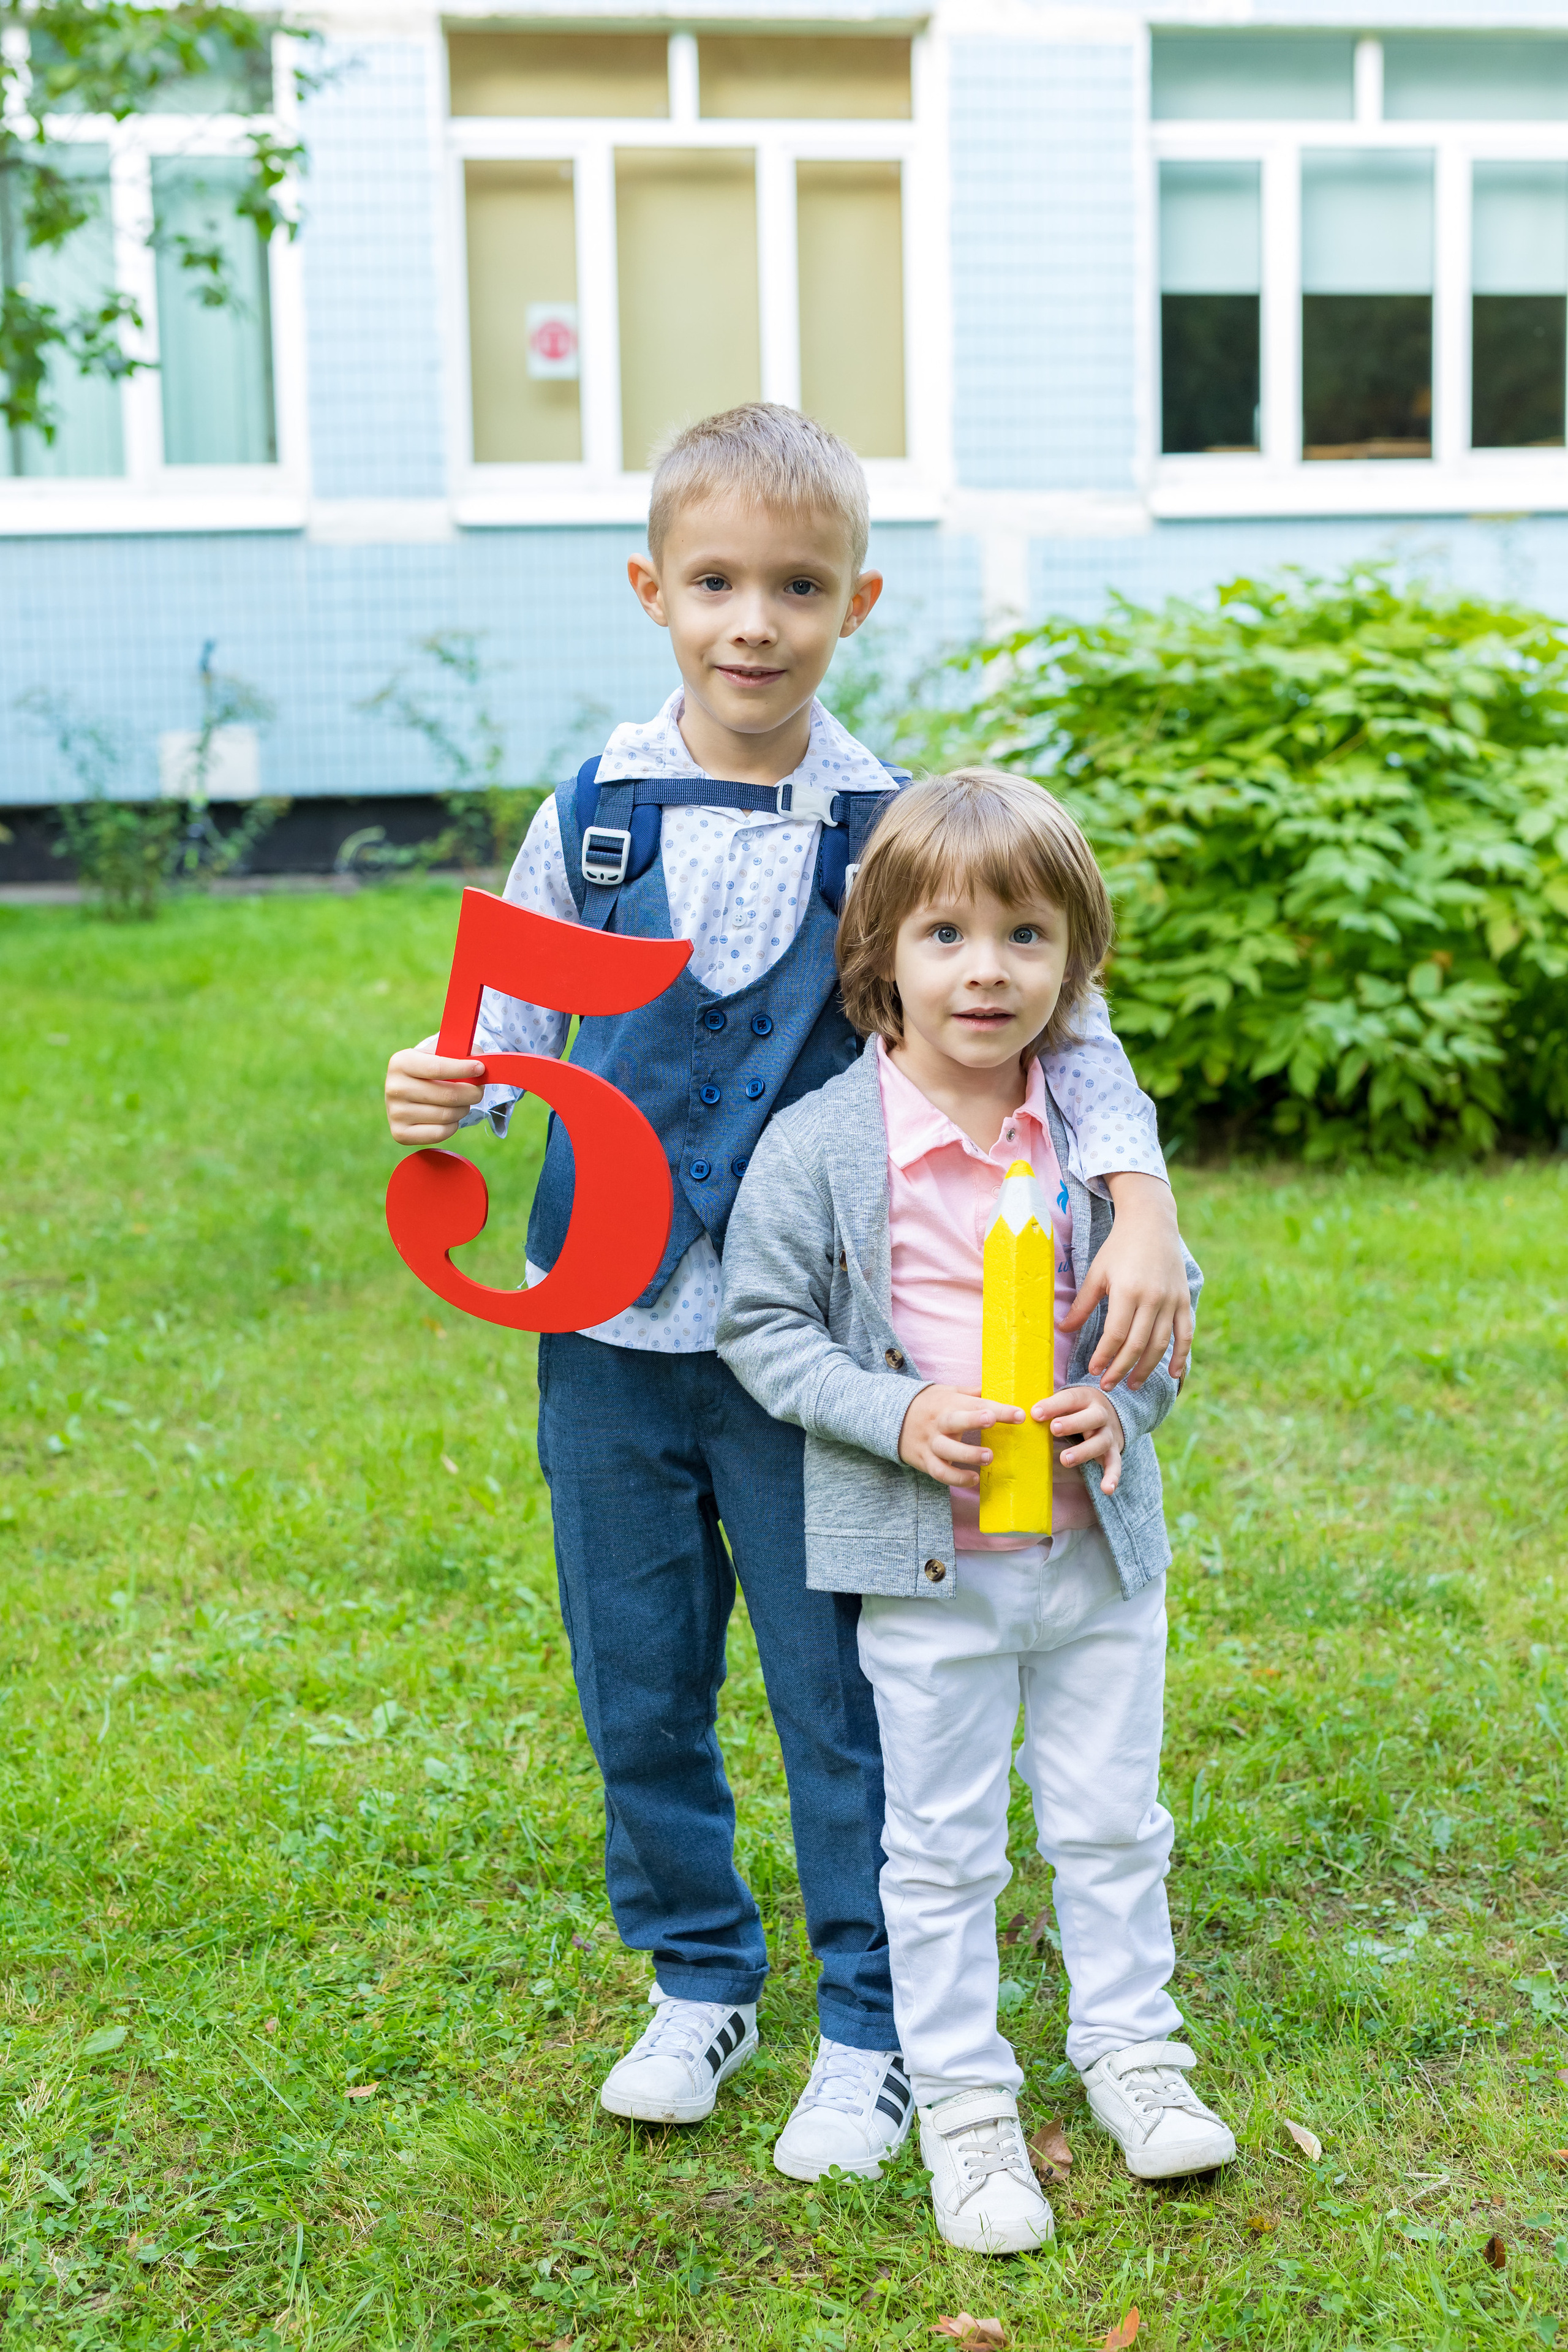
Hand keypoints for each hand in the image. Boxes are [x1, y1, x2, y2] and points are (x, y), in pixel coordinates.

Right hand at [386, 1034, 486, 1144]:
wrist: (410, 1090)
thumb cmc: (432, 1069)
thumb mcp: (443, 1053)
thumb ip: (462, 1053)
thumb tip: (481, 1064)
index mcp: (401, 1062)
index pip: (438, 1068)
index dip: (463, 1069)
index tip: (480, 1069)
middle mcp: (393, 1087)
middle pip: (447, 1095)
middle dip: (472, 1093)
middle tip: (478, 1091)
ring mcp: (395, 1112)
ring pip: (447, 1115)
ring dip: (463, 1109)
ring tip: (461, 1103)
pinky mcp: (399, 1133)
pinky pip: (440, 1133)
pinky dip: (452, 1126)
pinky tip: (449, 1117)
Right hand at [897, 1385, 1023, 1489]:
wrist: (889, 1416)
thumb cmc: (928, 1404)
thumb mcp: (947, 1392)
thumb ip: (973, 1393)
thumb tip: (1000, 1389)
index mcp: (949, 1404)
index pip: (976, 1404)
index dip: (998, 1409)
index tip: (1019, 1414)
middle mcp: (939, 1422)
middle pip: (955, 1420)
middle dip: (973, 1420)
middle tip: (992, 1420)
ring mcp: (930, 1442)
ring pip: (947, 1450)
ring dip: (968, 1454)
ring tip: (989, 1457)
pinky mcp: (924, 1460)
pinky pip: (940, 1472)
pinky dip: (956, 1478)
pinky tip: (973, 1479)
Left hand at [1033, 1385, 1124, 1494]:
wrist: (1110, 1412)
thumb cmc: (1077, 1408)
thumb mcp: (1066, 1401)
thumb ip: (1049, 1407)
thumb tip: (1021, 1414)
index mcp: (1085, 1398)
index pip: (1071, 1399)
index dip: (1053, 1405)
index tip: (1035, 1413)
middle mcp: (1101, 1414)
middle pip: (1092, 1417)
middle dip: (1073, 1423)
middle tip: (1054, 1429)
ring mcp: (1108, 1434)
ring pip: (1101, 1442)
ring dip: (1084, 1451)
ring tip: (1065, 1459)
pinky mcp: (1113, 1452)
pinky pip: (1115, 1464)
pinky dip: (1112, 1476)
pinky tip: (1106, 1489)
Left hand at [1059, 1170, 1192, 1391]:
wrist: (1151, 1223)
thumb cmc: (1118, 1247)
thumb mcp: (1096, 1273)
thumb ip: (1083, 1304)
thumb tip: (1062, 1330)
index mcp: (1127, 1292)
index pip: (1115, 1335)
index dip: (1104, 1356)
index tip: (1094, 1371)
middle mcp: (1152, 1299)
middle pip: (1137, 1345)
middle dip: (1121, 1369)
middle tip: (1108, 1386)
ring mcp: (1171, 1301)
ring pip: (1161, 1345)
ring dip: (1147, 1368)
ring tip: (1133, 1384)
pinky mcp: (1183, 1300)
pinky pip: (1185, 1334)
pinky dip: (1181, 1356)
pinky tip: (1173, 1374)